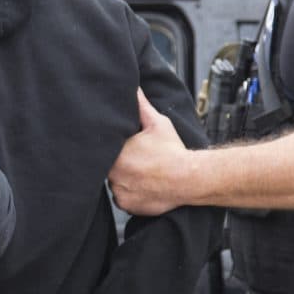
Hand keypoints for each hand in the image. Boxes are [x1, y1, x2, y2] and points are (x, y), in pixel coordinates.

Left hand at [108, 88, 189, 215]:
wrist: (190, 178)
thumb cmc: (173, 151)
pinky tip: (142, 185)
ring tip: (141, 173)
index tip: (125, 150)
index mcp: (116, 153)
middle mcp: (113, 174)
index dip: (111, 149)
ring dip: (123, 179)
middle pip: (107, 168)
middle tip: (135, 161)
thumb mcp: (157, 123)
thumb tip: (134, 88)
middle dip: (118, 164)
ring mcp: (119, 191)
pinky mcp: (126, 205)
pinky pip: (122, 199)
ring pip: (114, 184)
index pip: (103, 151)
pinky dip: (129, 194)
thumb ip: (141, 106)